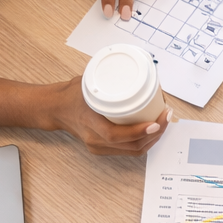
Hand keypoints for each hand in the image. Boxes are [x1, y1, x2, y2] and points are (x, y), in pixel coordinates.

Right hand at [46, 79, 169, 155]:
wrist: (56, 109)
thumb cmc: (72, 95)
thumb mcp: (89, 82)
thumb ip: (111, 78)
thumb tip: (139, 71)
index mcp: (89, 123)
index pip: (115, 134)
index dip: (138, 131)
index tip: (156, 122)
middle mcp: (95, 140)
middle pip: (132, 145)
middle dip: (156, 133)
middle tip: (167, 116)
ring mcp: (100, 147)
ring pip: (134, 150)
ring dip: (154, 138)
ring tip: (164, 122)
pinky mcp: (104, 149)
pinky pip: (130, 150)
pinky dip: (145, 141)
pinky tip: (154, 130)